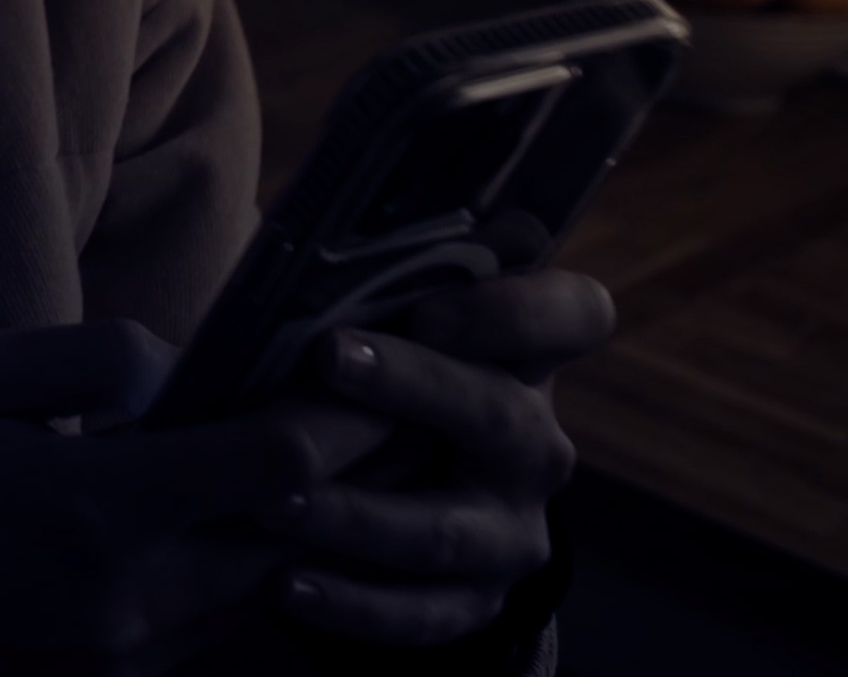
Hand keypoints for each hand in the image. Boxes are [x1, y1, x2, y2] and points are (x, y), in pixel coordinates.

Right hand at [0, 320, 386, 676]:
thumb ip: (98, 359)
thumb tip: (190, 371)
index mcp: (100, 504)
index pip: (277, 466)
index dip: (332, 417)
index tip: (350, 374)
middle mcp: (133, 594)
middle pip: (294, 537)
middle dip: (333, 475)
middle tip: (352, 412)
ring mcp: (129, 652)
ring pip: (262, 589)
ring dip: (286, 529)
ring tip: (287, 463)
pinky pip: (213, 628)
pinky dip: (233, 572)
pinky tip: (214, 522)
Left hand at [263, 268, 610, 646]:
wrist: (387, 490)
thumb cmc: (368, 378)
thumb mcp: (379, 327)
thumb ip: (362, 288)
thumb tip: (290, 235)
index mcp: (523, 357)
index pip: (575, 314)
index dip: (519, 309)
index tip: (431, 307)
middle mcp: (532, 444)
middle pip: (499, 415)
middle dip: (411, 385)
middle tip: (327, 356)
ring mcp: (510, 528)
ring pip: (446, 528)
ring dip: (357, 514)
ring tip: (272, 501)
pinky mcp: (476, 600)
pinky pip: (422, 611)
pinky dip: (352, 603)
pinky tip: (283, 582)